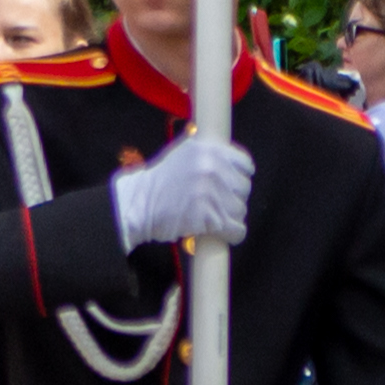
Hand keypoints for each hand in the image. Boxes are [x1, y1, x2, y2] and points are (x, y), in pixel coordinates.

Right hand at [113, 132, 252, 248]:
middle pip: (244, 190)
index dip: (238, 178)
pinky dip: (230, 234)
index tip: (229, 187)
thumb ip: (208, 153)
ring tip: (210, 217)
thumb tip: (231, 159)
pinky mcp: (210, 217)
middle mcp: (214, 167)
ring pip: (240, 211)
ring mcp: (212, 192)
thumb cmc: (160, 181)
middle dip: (232, 199)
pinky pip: (237, 230)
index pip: (246, 165)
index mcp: (210, 149)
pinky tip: (216, 232)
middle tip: (214, 204)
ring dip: (229, 217)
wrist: (138, 204)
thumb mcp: (183, 153)